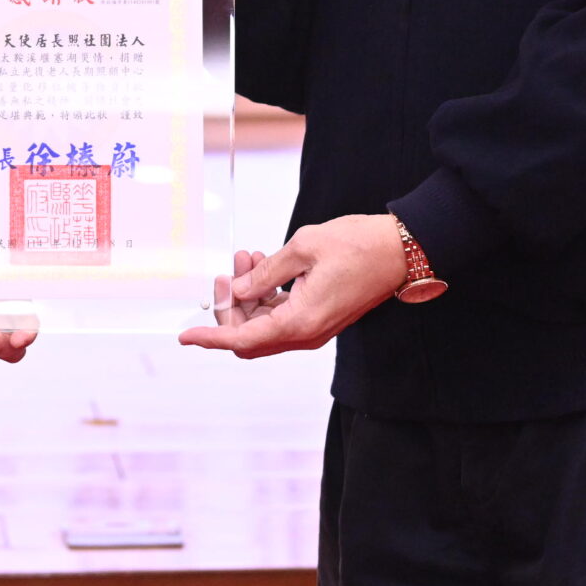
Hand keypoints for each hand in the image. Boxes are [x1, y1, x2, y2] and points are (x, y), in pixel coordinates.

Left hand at [177, 214, 406, 357]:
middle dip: (230, 307)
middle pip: (249, 337)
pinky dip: (264, 295)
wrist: (400, 250)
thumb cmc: (358, 246)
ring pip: (263, 325)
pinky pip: (279, 316)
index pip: (243, 340)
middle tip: (229, 269)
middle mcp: (306, 333)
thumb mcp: (303, 248)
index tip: (185, 336)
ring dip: (247, 296)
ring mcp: (313, 329)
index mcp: (301, 321)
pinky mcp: (318, 318)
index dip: (210, 338)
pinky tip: (262, 265)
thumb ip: (265, 273)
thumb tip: (238, 291)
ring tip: (247, 257)